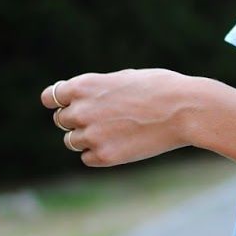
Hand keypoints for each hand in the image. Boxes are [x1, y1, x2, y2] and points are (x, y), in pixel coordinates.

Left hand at [39, 69, 195, 166]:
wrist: (185, 110)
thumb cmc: (161, 88)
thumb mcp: (124, 78)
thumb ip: (99, 89)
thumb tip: (86, 99)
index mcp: (84, 86)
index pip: (50, 98)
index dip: (58, 102)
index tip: (67, 105)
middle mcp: (81, 110)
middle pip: (61, 120)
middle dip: (76, 120)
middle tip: (103, 119)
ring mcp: (91, 135)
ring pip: (72, 141)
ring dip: (87, 137)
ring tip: (115, 131)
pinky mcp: (104, 156)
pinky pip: (87, 158)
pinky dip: (99, 153)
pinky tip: (120, 144)